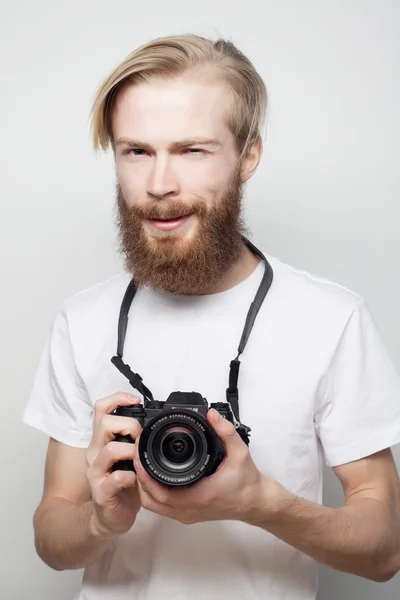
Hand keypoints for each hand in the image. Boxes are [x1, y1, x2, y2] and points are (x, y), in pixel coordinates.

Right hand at [86, 392, 142, 537]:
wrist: (109, 517)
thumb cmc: (122, 483)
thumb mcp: (127, 455)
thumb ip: (133, 437)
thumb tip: (151, 419)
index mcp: (102, 440)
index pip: (101, 409)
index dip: (117, 399)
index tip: (135, 400)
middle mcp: (95, 452)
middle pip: (104, 423)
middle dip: (129, 425)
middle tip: (140, 436)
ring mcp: (96, 473)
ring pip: (109, 450)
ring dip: (130, 450)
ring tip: (139, 459)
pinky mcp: (101, 493)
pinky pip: (115, 479)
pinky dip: (129, 477)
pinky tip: (135, 479)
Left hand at [133, 408, 265, 524]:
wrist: (255, 502)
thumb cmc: (247, 482)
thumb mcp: (240, 453)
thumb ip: (226, 432)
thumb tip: (212, 415)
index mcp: (199, 496)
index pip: (160, 492)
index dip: (144, 475)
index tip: (139, 456)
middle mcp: (190, 509)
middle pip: (150, 500)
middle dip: (139, 478)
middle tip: (137, 456)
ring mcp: (188, 514)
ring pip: (154, 506)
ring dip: (144, 487)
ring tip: (143, 465)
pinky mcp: (188, 514)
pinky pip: (162, 508)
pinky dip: (153, 494)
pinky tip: (154, 478)